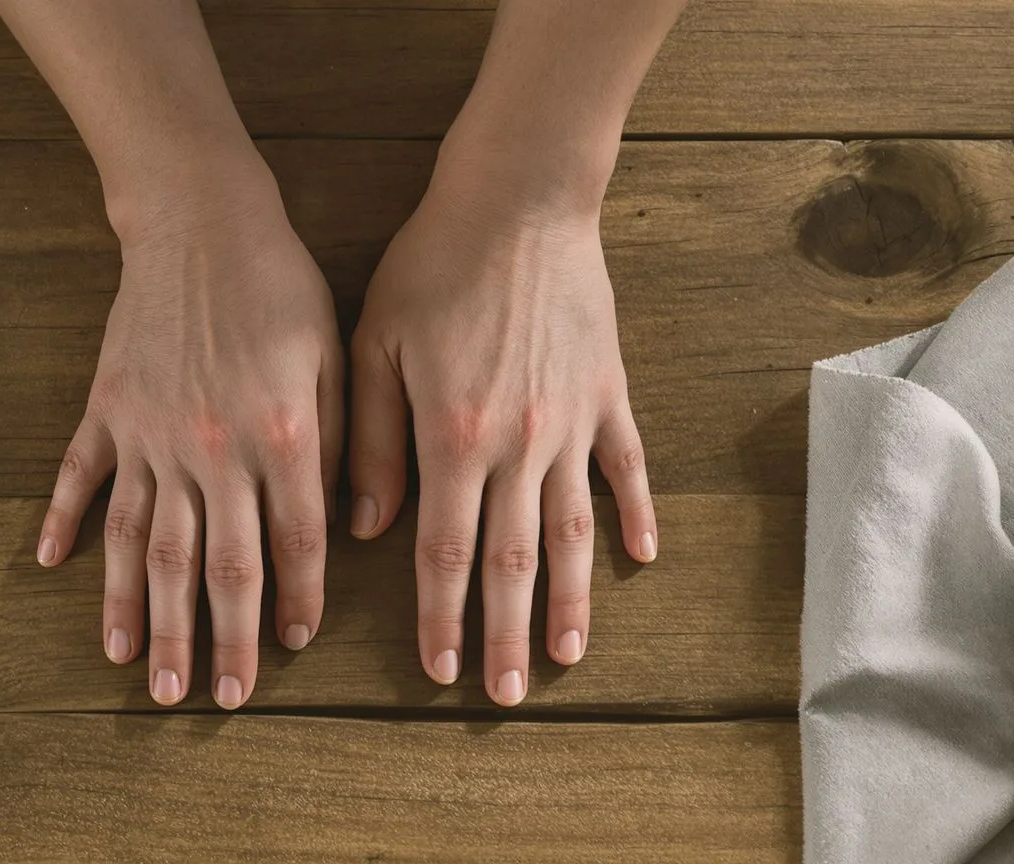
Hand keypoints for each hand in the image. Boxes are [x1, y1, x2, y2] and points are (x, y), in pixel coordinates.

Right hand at [38, 174, 343, 710]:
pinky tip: (50, 567)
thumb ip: (340, 445)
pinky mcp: (106, 410)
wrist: (201, 220)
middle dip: (213, 640)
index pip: (291, 544)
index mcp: (278, 438)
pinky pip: (80, 476)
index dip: (293, 602)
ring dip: (141, 612)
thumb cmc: (281, 287)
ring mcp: (149, 435)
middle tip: (206, 700)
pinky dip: (63, 520)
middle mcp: (211, 450)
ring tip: (136, 671)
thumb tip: (351, 527)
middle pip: (214, 566)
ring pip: (144, 543)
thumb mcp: (333, 358)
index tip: (287, 650)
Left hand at [348, 177, 656, 706]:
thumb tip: (369, 529)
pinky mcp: (608, 393)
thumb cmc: (432, 266)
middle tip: (509, 695)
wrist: (516, 199)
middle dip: (509, 635)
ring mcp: (572, 422)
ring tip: (571, 656)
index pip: (444, 553)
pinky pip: (627, 467)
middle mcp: (519, 444)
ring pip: (575, 531)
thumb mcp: (374, 347)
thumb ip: (373, 443)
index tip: (442, 672)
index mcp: (454, 439)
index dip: (441, 618)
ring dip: (574, 600)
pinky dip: (636, 514)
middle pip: (515, 561)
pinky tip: (644, 558)